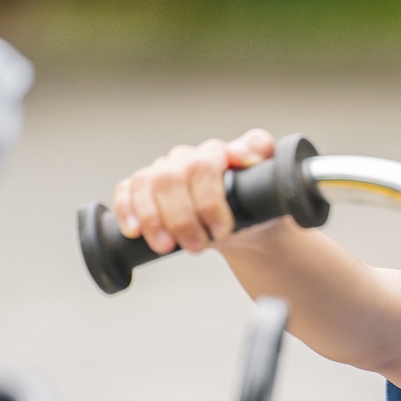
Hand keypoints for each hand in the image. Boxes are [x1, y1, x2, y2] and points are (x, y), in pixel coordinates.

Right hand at [112, 129, 275, 253]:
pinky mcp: (147, 187)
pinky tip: (133, 230)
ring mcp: (167, 170)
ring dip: (155, 218)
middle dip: (184, 216)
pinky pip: (128, 189)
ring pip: (148, 182)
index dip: (210, 194)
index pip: (209, 161)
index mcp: (221, 153)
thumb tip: (245, 156)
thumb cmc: (257, 208)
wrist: (243, 229)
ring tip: (168, 246)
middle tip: (199, 244)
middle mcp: (192, 158)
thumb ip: (267, 167)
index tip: (222, 226)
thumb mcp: (273, 192)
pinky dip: (128, 209)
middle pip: (175, 176)